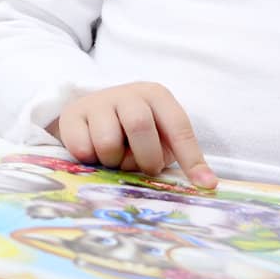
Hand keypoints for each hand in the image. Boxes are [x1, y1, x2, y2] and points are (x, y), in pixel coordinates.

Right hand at [46, 81, 216, 188]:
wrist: (90, 113)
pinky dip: (90, 160)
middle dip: (145, 157)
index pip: (178, 126)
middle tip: (142, 168)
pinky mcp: (73, 115)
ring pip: (108, 141)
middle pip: (140, 126)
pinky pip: (82, 148)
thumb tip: (206, 183)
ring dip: (114, 162)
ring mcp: (98, 101)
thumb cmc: (132, 131)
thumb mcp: (159, 136)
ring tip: (114, 158)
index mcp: (157, 96)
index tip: (204, 185)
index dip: (191, 157)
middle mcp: (129, 93)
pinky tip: (93, 152)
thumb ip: (178, 155)